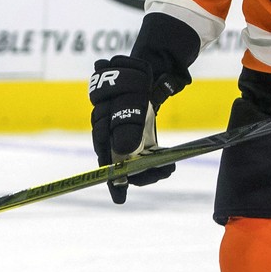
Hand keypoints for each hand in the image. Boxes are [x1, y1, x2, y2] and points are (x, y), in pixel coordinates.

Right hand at [88, 55, 174, 203]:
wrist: (142, 73)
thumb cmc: (132, 83)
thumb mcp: (130, 99)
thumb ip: (125, 122)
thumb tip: (123, 150)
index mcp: (101, 129)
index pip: (105, 159)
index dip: (112, 180)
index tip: (121, 198)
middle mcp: (110, 138)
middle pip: (120, 166)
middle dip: (139, 175)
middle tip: (161, 174)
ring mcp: (124, 140)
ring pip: (133, 164)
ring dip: (149, 171)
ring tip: (168, 169)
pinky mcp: (138, 140)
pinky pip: (144, 158)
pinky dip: (155, 163)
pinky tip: (169, 165)